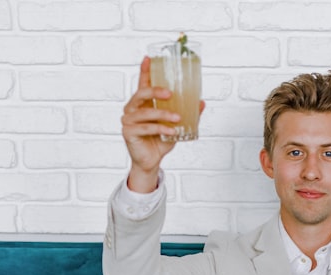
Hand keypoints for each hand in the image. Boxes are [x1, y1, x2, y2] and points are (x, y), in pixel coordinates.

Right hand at [120, 56, 205, 191]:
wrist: (151, 161)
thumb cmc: (160, 141)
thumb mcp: (176, 126)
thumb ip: (187, 114)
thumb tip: (201, 102)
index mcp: (142, 103)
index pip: (142, 84)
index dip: (145, 71)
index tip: (148, 58)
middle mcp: (132, 109)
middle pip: (141, 94)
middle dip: (155, 91)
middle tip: (170, 93)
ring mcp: (128, 120)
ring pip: (146, 113)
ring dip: (163, 114)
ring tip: (178, 118)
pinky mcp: (129, 133)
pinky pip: (146, 128)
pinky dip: (161, 129)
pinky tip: (172, 132)